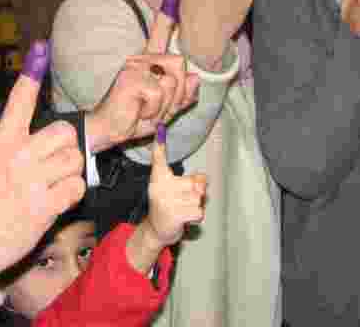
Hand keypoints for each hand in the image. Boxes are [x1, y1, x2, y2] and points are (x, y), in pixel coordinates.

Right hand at [0, 42, 84, 273]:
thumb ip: (12, 146)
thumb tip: (38, 135)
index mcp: (1, 143)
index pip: (18, 102)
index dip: (31, 75)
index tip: (40, 48)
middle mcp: (18, 156)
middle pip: (66, 133)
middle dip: (66, 149)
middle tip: (53, 166)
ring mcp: (33, 180)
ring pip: (75, 160)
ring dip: (69, 174)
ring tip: (49, 188)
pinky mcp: (46, 205)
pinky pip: (77, 187)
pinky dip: (71, 196)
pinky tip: (54, 203)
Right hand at [86, 0, 199, 150]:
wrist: (108, 130)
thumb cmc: (135, 118)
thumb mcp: (165, 109)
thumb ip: (182, 96)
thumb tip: (195, 78)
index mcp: (149, 62)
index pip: (160, 32)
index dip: (168, 11)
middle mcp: (141, 59)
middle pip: (180, 65)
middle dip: (177, 94)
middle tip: (158, 108)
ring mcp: (136, 66)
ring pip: (173, 80)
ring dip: (166, 104)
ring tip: (147, 110)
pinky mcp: (132, 77)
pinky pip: (161, 93)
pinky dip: (155, 110)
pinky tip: (139, 111)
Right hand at [126, 126, 206, 273]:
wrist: (155, 230)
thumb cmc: (169, 205)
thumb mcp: (176, 189)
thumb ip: (192, 181)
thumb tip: (204, 181)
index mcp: (159, 178)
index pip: (159, 158)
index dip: (160, 144)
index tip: (160, 129)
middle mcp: (160, 187)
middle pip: (195, 183)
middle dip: (195, 194)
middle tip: (182, 201)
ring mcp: (166, 201)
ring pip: (198, 199)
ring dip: (195, 207)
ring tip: (182, 210)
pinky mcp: (174, 215)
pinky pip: (198, 212)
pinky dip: (195, 218)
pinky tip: (183, 219)